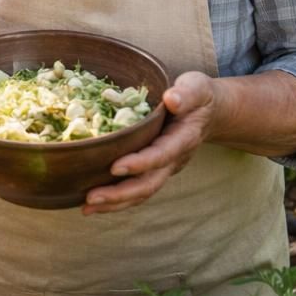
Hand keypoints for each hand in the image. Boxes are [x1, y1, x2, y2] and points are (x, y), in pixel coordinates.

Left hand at [81, 71, 222, 214]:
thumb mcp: (197, 87)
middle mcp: (174, 160)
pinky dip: (116, 200)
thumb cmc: (198, 96)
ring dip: (114, 203)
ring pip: (141, 193)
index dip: (140, 163)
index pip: (161, 154)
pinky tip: (93, 203)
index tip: (115, 167)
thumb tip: (172, 99)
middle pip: (149, 183)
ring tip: (87, 208)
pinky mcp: (154, 171)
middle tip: (91, 198)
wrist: (209, 113)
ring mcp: (164, 169)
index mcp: (183, 139)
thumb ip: (187, 93)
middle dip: (120, 193)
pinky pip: (136, 190)